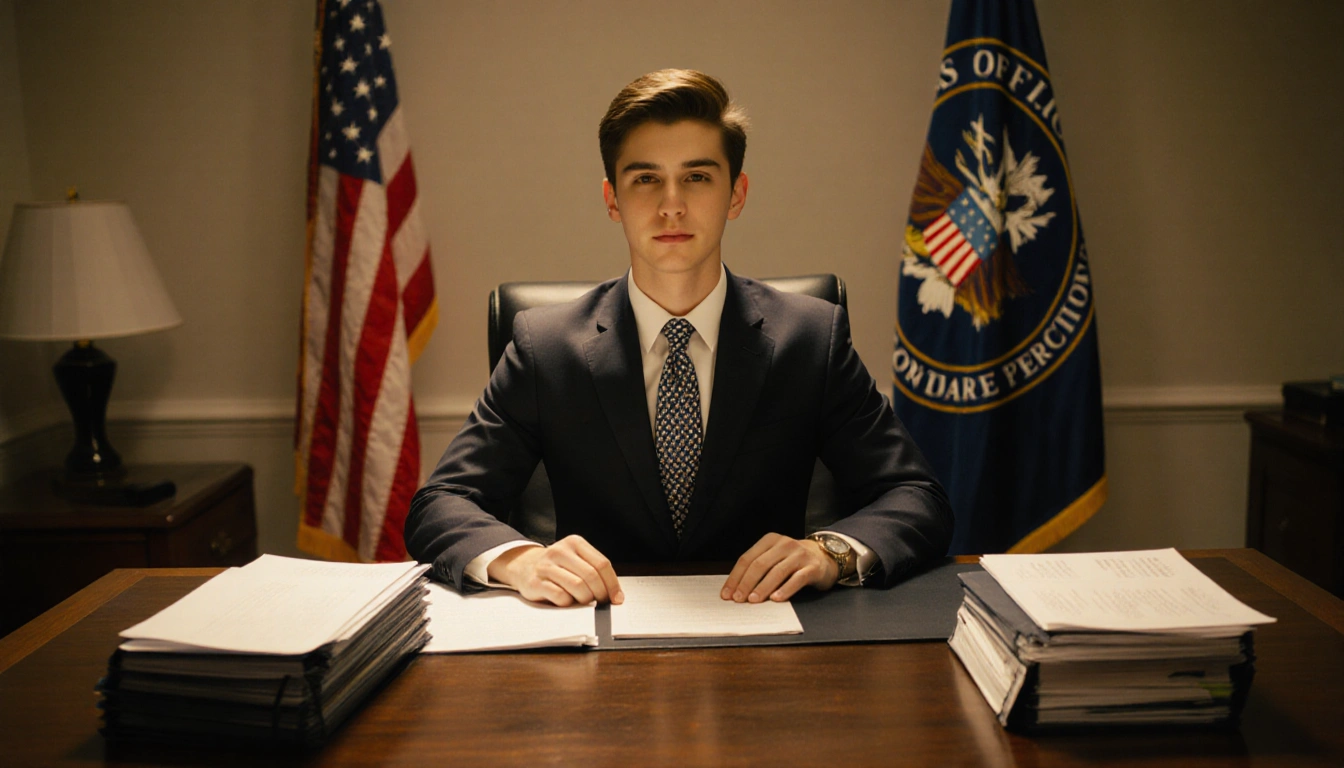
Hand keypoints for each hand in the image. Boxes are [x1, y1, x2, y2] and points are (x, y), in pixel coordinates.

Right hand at [488, 535, 622, 606]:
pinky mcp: (535, 582)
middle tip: (601, 602)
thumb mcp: (575, 559)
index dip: (612, 584)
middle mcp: (560, 551)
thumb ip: (593, 571)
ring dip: (586, 599)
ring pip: (578, 586)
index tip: (616, 598)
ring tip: (584, 602)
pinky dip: (568, 603)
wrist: (523, 565)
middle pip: (591, 576)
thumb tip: (615, 595)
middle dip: (600, 594)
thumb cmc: (556, 566)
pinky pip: (560, 596)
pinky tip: (567, 601)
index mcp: (575, 543)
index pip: (602, 564)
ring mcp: (546, 566)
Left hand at [720, 533, 838, 602]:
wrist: (825, 556)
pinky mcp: (812, 567)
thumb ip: (759, 568)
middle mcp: (784, 544)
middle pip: (760, 564)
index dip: (735, 577)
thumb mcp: (775, 557)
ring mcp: (799, 555)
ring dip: (763, 587)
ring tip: (753, 600)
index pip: (747, 558)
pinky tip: (776, 599)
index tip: (727, 594)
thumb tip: (737, 590)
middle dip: (746, 583)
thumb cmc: (794, 560)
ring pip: (777, 572)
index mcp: (770, 540)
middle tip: (738, 599)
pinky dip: (785, 590)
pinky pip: (797, 579)